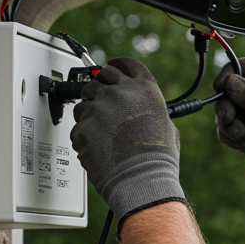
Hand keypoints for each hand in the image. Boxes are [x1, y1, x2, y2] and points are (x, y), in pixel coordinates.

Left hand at [71, 57, 183, 223]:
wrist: (142, 179)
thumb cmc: (157, 158)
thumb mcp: (166, 124)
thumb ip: (149, 107)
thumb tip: (141, 106)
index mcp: (144, 88)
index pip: (125, 64)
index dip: (117, 65)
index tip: (112, 67)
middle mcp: (120, 92)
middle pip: (100, 78)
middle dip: (99, 88)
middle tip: (103, 102)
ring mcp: (99, 108)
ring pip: (84, 102)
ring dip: (90, 113)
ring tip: (103, 134)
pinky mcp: (83, 126)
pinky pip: (78, 126)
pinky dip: (85, 136)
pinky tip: (98, 147)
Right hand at [213, 58, 244, 198]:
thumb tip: (228, 82)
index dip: (229, 72)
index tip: (219, 85)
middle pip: (229, 90)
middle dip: (225, 105)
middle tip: (228, 117)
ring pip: (224, 111)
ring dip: (228, 124)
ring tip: (241, 134)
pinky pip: (226, 131)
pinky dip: (232, 137)